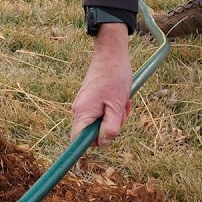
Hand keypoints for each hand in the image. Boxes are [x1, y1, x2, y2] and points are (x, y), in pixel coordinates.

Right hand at [70, 23, 133, 146]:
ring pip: (100, 123)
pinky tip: (121, 99)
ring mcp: (85, 104)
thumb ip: (111, 127)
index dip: (87, 147)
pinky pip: (101, 113)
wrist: (111, 53)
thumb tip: (103, 143)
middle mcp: (80, 109)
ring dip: (115, 117)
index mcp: (83, 112)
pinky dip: (113, 109)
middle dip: (110, 128)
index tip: (98, 148)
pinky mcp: (91, 99)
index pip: (77, 141)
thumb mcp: (117, 105)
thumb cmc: (115, 77)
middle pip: (92, 133)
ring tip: (123, 102)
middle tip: (122, 112)